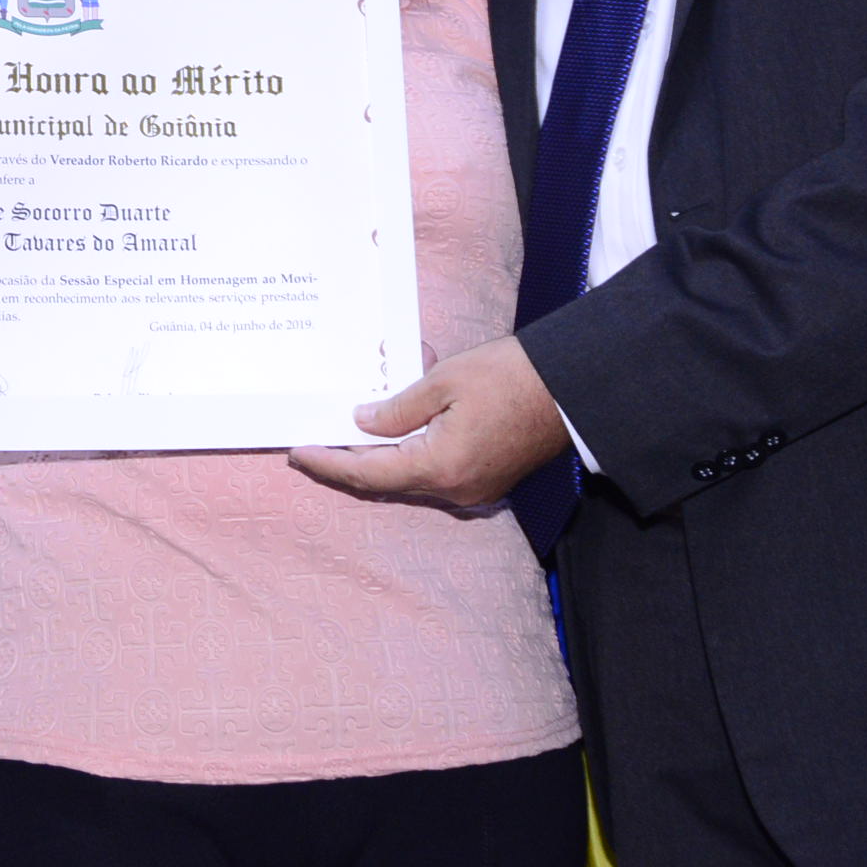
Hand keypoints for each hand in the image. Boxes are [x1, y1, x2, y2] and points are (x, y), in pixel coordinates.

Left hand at [287, 336, 569, 508]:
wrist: (569, 388)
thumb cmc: (509, 377)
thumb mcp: (442, 382)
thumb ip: (396, 409)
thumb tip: (361, 425)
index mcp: (441, 467)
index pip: (368, 472)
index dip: (328, 463)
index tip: (298, 453)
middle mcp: (455, 490)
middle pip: (386, 480)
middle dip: (348, 459)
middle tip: (314, 440)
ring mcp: (473, 490)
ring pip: (409, 476)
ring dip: (380, 453)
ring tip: (350, 425)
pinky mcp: (485, 480)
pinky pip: (433, 472)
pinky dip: (408, 452)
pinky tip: (393, 427)